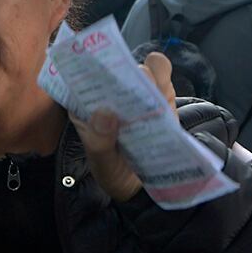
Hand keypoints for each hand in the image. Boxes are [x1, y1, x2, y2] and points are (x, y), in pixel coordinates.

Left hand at [70, 53, 176, 201]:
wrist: (140, 188)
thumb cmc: (111, 171)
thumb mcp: (100, 161)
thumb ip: (100, 140)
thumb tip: (105, 112)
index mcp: (87, 103)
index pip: (85, 74)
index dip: (92, 65)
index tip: (100, 66)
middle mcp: (112, 94)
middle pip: (118, 66)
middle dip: (125, 70)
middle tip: (134, 87)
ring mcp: (138, 95)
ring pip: (145, 68)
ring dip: (149, 75)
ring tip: (152, 97)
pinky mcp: (161, 100)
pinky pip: (164, 81)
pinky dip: (165, 83)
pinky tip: (163, 100)